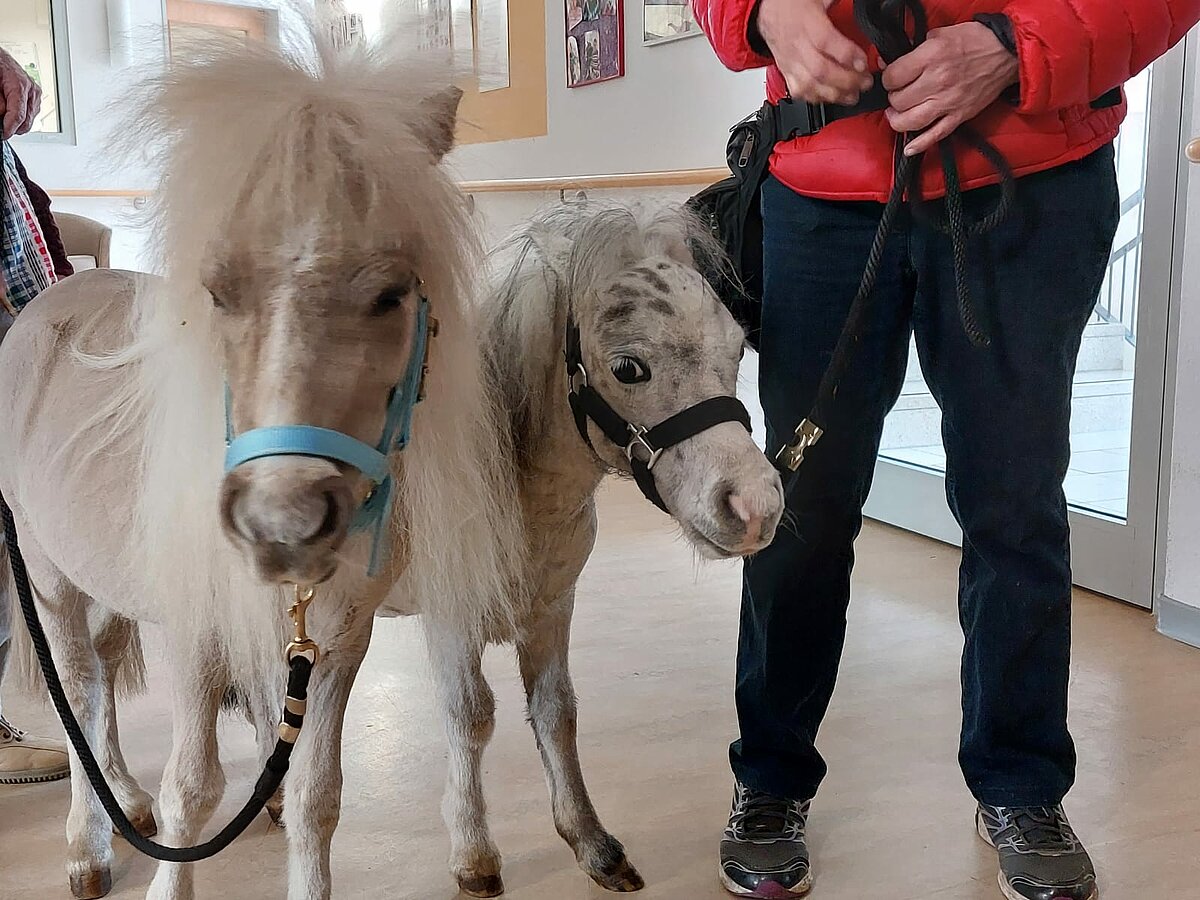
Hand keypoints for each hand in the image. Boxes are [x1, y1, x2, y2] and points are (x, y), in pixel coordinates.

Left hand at [0, 49, 41, 139]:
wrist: (0, 57)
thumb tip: (2, 116)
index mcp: (20, 85)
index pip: (19, 115)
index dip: (10, 128)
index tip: (4, 135)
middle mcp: (32, 90)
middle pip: (27, 120)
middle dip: (14, 126)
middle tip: (3, 128)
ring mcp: (36, 93)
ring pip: (30, 119)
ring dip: (18, 122)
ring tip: (6, 117)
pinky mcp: (36, 96)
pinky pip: (31, 113)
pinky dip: (22, 116)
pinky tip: (12, 112)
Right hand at [754, 0, 872, 105]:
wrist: (766, 11)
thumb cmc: (792, 4)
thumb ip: (839, 5)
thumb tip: (858, 8)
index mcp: (806, 22)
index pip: (826, 42)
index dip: (847, 55)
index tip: (863, 63)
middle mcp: (797, 45)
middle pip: (821, 70)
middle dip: (846, 81)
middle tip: (864, 82)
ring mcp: (791, 62)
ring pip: (811, 85)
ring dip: (834, 95)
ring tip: (852, 96)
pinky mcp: (786, 72)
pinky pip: (799, 92)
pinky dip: (817, 99)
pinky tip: (830, 98)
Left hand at [882, 22, 1018, 155]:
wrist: (1007, 52)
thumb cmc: (975, 41)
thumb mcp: (940, 34)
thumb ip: (914, 48)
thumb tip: (889, 62)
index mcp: (932, 57)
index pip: (893, 77)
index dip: (887, 78)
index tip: (891, 78)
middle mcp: (938, 82)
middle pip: (899, 101)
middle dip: (893, 98)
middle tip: (898, 94)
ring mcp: (948, 102)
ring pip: (910, 122)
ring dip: (898, 121)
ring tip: (897, 114)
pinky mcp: (959, 116)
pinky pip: (935, 135)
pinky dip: (920, 144)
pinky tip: (909, 148)